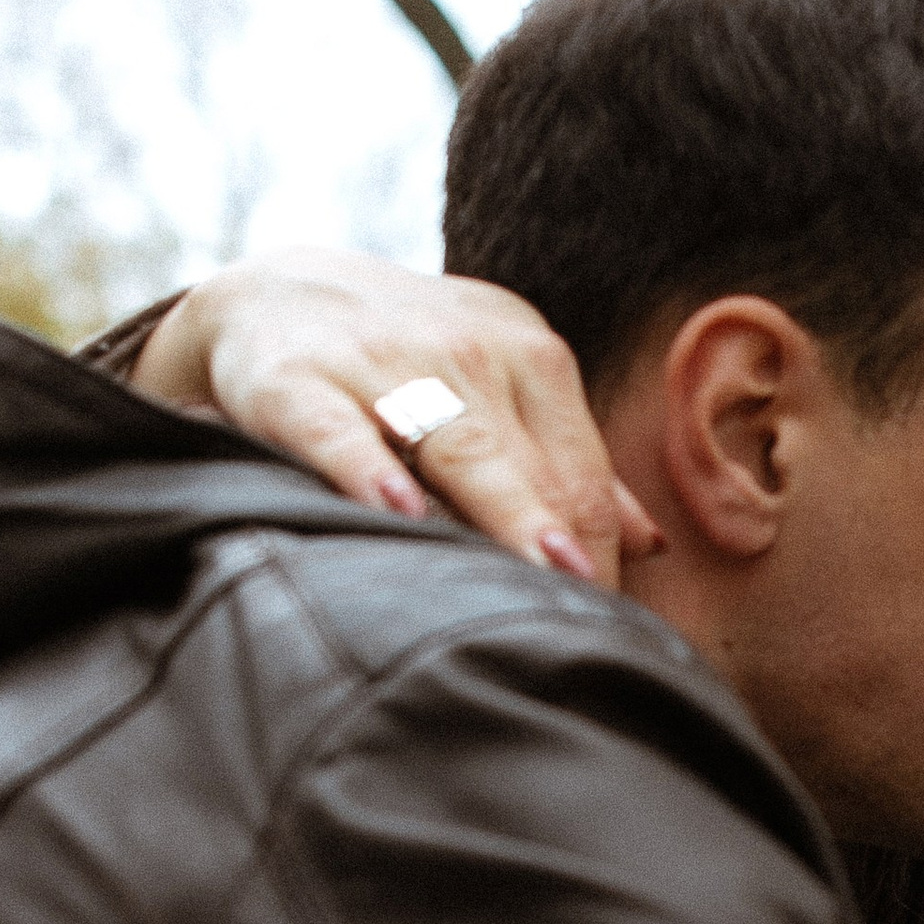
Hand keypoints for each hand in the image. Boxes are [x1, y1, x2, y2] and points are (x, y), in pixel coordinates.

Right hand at [128, 249, 659, 587]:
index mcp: (530, 357)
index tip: (611, 630)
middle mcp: (468, 351)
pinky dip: (366, 469)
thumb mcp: (497, 387)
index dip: (601, 554)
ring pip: (455, 446)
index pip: (581, 472)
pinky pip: (338, 430)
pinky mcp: (295, 379)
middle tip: (594, 619)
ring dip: (504, 512)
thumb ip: (566, 462)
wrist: (272, 293)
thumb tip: (650, 545)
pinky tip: (399, 512)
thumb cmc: (408, 363)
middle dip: (566, 547)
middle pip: (532, 465)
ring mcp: (380, 360)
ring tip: (542, 575)